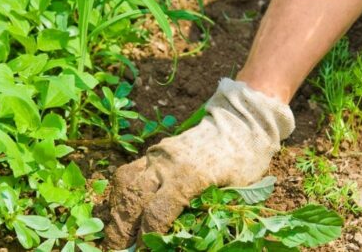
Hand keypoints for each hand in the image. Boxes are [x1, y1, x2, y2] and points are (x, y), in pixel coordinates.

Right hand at [102, 78, 294, 248]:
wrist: (240, 123)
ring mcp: (157, 155)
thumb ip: (208, 214)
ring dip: (117, 210)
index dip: (146, 238)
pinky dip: (123, 193)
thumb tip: (182, 239)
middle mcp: (166, 164)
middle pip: (132, 200)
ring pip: (125, 184)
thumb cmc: (244, 161)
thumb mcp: (236, 192)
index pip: (156, 214)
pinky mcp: (154, 151)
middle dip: (122, 229)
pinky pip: (129, 172)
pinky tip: (125, 208)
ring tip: (118, 231)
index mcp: (188, 177)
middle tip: (119, 248)